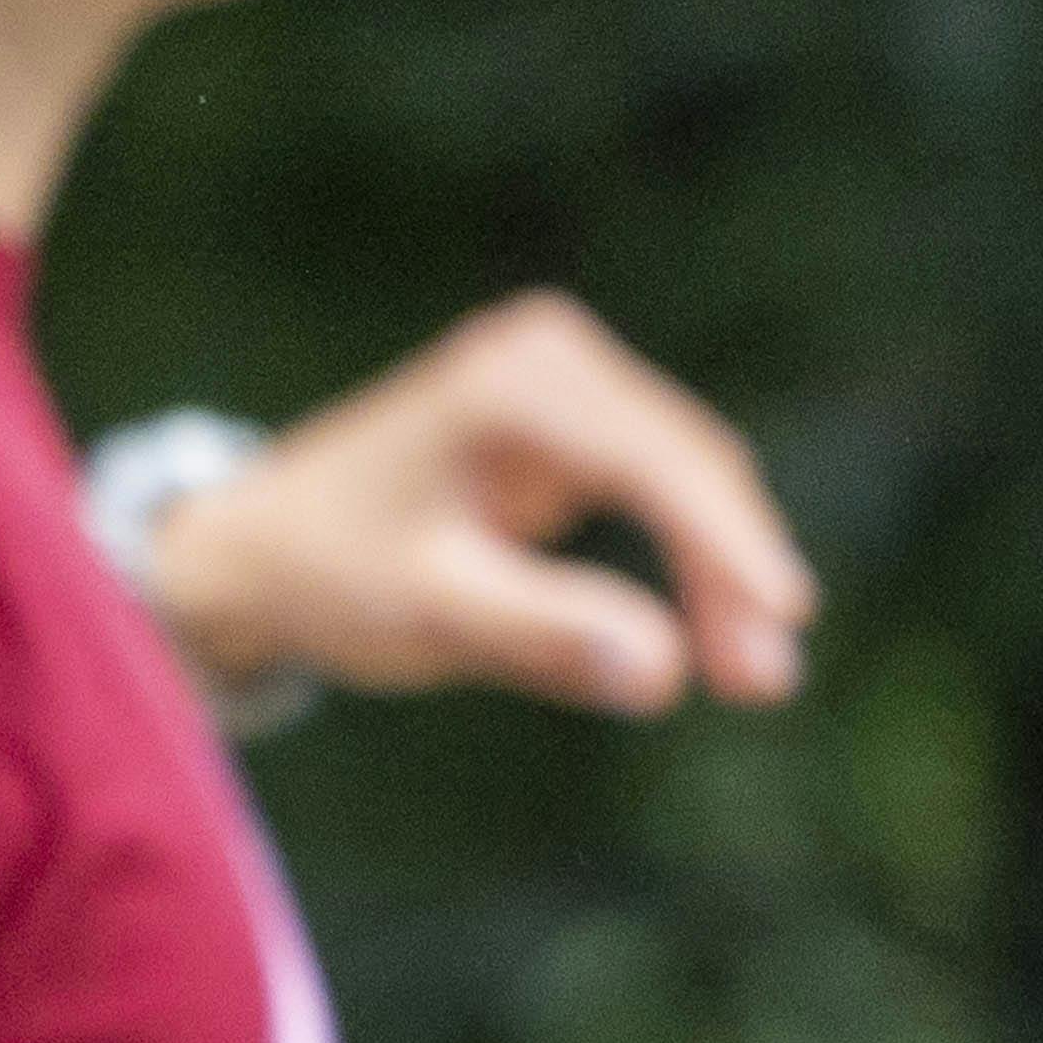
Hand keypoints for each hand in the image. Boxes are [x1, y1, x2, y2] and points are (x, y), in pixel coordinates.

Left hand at [139, 293, 814, 714]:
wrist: (258, 548)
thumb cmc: (328, 574)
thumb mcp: (428, 612)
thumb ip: (539, 634)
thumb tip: (661, 670)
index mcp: (510, 384)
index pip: (652, 461)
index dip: (725, 543)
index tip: (785, 618)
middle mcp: (547, 357)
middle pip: (685, 465)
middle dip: (733, 571)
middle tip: (766, 685)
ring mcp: (564, 379)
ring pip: (686, 477)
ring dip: (725, 570)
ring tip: (752, 678)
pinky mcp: (574, 418)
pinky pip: (661, 486)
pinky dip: (693, 554)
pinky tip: (721, 629)